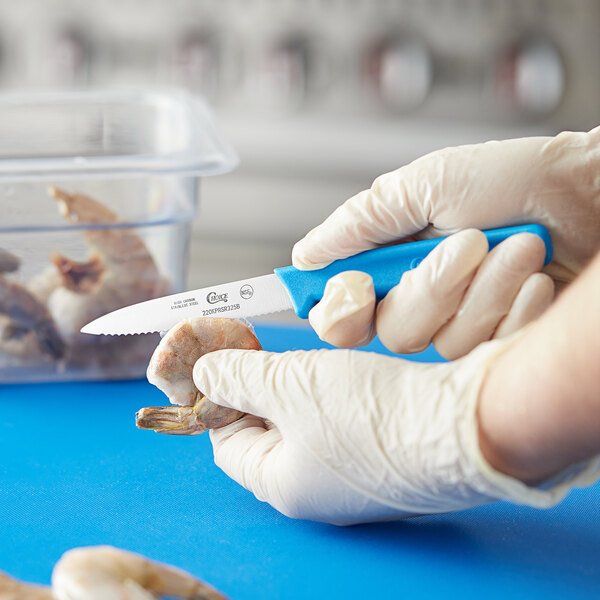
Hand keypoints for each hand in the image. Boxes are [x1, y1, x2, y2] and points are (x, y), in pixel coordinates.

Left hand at [194, 340, 594, 525]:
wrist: (467, 425)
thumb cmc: (374, 416)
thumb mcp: (289, 384)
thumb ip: (238, 377)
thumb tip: (203, 374)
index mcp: (283, 485)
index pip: (226, 443)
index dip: (216, 400)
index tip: (219, 361)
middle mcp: (317, 490)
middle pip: (266, 434)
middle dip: (256, 390)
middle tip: (256, 350)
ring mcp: (353, 476)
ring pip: (304, 425)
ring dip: (295, 389)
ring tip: (298, 357)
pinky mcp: (383, 456)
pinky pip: (338, 424)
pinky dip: (328, 395)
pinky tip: (337, 372)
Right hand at [292, 127, 599, 358]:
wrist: (588, 195)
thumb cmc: (515, 180)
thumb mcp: (426, 185)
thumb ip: (360, 222)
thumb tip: (307, 254)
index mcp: (391, 261)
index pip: (341, 308)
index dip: (338, 309)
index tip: (352, 291)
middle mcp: (419, 296)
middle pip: (390, 331)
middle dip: (430, 288)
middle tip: (466, 243)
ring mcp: (459, 321)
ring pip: (441, 342)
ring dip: (483, 290)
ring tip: (517, 246)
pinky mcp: (497, 342)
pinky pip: (488, 350)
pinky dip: (514, 308)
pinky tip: (535, 280)